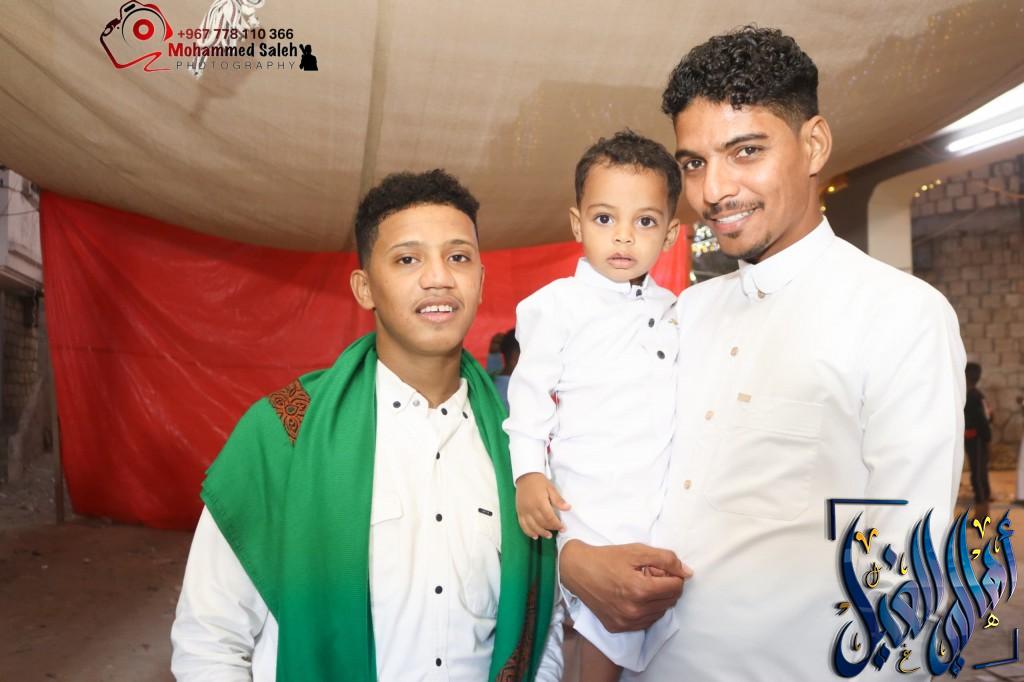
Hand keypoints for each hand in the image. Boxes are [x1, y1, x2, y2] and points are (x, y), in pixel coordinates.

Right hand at [515, 473, 570, 538]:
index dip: (557, 524)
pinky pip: (522, 525)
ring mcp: (524, 511)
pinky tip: (535, 536)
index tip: (563, 528)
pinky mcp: (519, 512)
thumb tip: (568, 508)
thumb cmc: (539, 482)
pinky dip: (528, 532)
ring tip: (548, 536)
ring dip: (541, 532)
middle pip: (542, 523)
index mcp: (540, 502)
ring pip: (532, 526)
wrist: (525, 476)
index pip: (550, 517)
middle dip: (551, 528)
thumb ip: (558, 500)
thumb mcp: (551, 488)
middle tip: (558, 531)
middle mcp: (531, 508)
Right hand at [559, 540, 691, 631]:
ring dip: (657, 599)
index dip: (673, 575)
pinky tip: (634, 597)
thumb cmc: (607, 558)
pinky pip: (645, 622)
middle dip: (666, 586)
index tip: (661, 568)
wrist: (577, 570)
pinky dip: (646, 609)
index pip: (676, 587)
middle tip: (649, 575)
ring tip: (641, 585)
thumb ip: (666, 559)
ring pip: (660, 613)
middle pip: (670, 601)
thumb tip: (688, 573)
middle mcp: (635, 611)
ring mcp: (626, 622)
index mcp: (640, 590)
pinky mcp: (619, 628)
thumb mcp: (637, 551)